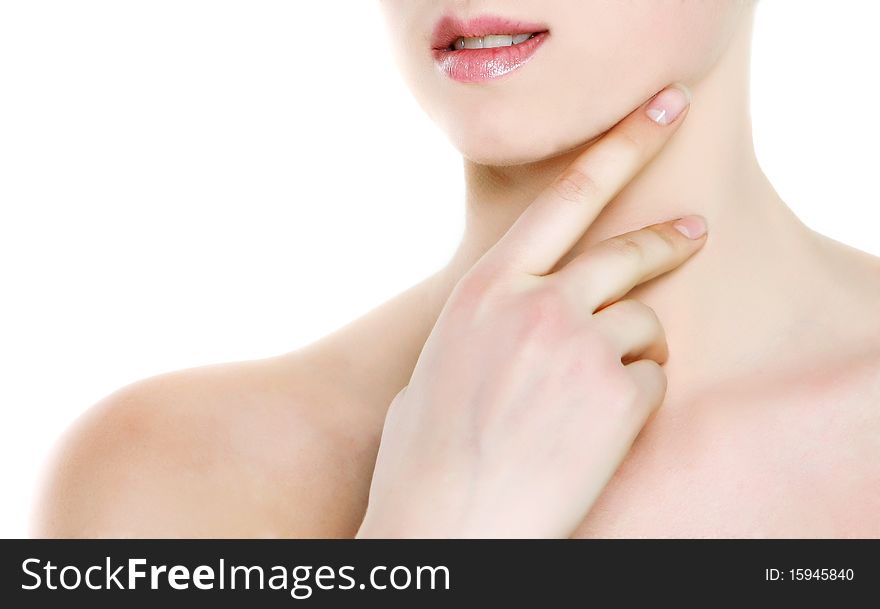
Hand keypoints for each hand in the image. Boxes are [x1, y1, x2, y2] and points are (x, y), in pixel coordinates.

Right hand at [358, 84, 702, 537]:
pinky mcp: (618, 396)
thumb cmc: (428, 457)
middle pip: (625, 254)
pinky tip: (595, 431)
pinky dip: (635, 398)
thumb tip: (504, 316)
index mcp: (485, 290)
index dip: (620, 147)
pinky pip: (651, 378)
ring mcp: (580, 347)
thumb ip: (481, 327)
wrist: (448, 526)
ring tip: (597, 396)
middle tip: (692, 233)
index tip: (660, 112)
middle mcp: (536, 304)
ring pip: (643, 323)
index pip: (566, 198)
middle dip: (666, 241)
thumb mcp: (434, 367)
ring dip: (633, 350)